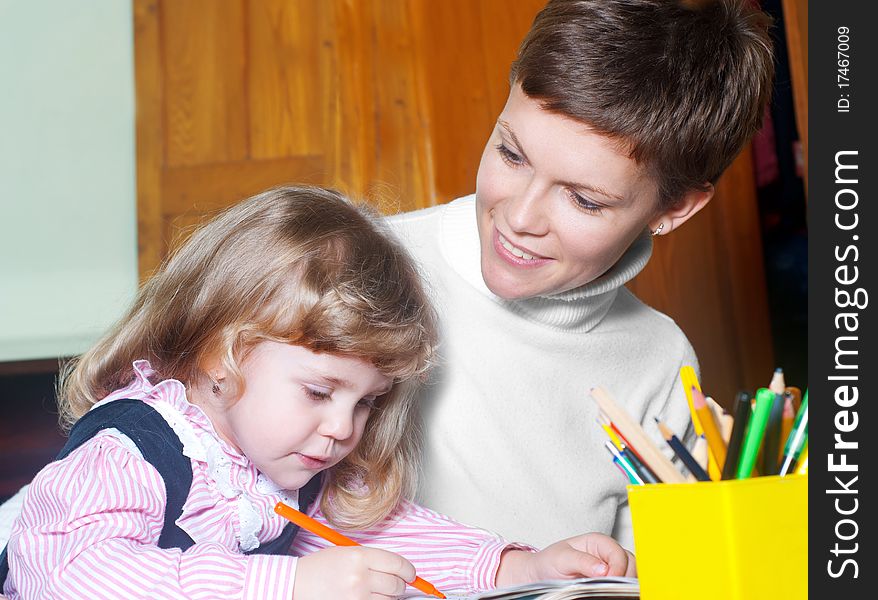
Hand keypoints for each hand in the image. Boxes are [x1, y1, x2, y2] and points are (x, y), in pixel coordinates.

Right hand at [294, 546, 416, 598]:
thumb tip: (400, 571)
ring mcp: (356, 598)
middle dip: (398, 586)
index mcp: (359, 556)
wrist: (295, 584)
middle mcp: (360, 578)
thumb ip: (373, 560)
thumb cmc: (321, 568)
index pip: (397, 564)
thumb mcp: (347, 553)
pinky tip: (366, 599)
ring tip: (371, 592)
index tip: (410, 574)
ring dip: (386, 598)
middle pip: (397, 586)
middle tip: (392, 584)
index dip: (408, 571)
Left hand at [495, 533, 635, 586]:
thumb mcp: (562, 558)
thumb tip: (603, 570)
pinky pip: (622, 589)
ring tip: (608, 593)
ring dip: (624, 586)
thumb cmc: (550, 562)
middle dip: (625, 577)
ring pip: (630, 578)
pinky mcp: (609, 584)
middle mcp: (608, 555)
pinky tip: (609, 595)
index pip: (619, 554)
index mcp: (598, 543)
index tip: (609, 580)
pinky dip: (620, 592)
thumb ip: (582, 560)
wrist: (540, 575)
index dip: (618, 568)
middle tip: (610, 590)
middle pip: (631, 565)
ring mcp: (611, 570)